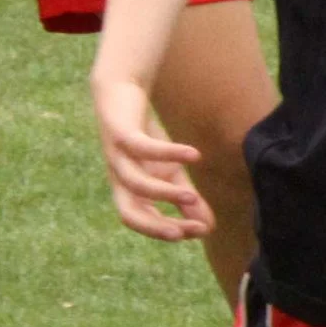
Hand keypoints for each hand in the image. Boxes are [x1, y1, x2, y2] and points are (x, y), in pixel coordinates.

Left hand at [91, 75, 214, 241]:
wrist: (122, 92)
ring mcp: (117, 157)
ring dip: (164, 193)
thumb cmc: (145, 138)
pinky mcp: (122, 134)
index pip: (143, 220)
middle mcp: (118, 179)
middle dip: (154, 226)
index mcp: (128, 192)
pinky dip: (169, 153)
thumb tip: (208, 227)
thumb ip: (186, 199)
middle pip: (128, 212)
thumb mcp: (170, 171)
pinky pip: (143, 148)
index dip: (168, 230)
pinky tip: (194, 155)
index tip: (202, 230)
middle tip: (184, 234)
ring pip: (135, 183)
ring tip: (193, 197)